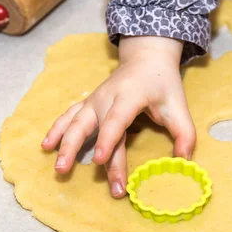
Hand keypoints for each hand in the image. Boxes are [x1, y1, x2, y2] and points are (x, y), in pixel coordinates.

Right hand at [41, 36, 196, 197]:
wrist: (146, 58)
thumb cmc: (163, 84)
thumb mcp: (178, 106)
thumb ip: (184, 134)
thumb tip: (184, 161)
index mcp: (130, 96)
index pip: (116, 120)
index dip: (107, 140)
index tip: (98, 161)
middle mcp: (106, 97)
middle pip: (90, 126)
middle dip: (78, 150)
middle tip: (68, 173)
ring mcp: (94, 100)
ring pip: (73, 122)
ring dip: (63, 143)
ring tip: (57, 166)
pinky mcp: (87, 104)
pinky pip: (68, 116)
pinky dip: (56, 130)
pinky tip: (46, 147)